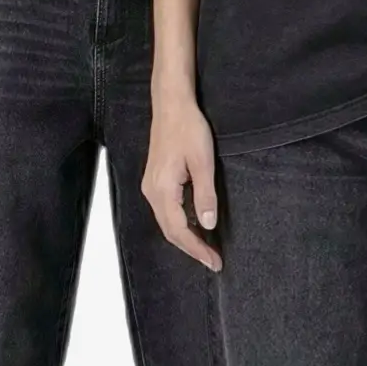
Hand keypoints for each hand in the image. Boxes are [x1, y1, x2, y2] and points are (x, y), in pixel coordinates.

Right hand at [142, 98, 222, 271]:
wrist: (171, 104)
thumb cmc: (188, 128)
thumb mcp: (203, 161)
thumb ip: (205, 195)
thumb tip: (208, 225)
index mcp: (162, 190)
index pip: (179, 231)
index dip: (197, 249)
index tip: (214, 261)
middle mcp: (151, 191)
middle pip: (169, 231)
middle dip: (191, 248)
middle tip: (213, 260)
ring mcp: (151, 185)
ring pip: (167, 221)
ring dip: (185, 236)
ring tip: (206, 246)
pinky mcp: (155, 179)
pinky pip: (166, 209)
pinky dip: (180, 222)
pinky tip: (194, 223)